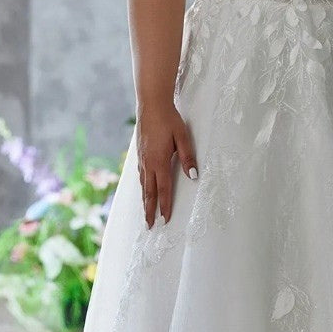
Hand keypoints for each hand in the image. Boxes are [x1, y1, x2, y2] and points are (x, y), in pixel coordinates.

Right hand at [136, 102, 197, 227]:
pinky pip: (140, 176)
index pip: (163, 189)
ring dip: (144, 201)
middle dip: (149, 211)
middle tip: (149, 226)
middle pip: (149, 192)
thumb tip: (193, 176)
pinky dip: (142, 187)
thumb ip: (188, 157)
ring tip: (146, 213)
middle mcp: (148, 163)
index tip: (165, 220)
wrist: (151, 104)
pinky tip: (143, 189)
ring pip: (143, 185)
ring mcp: (141, 159)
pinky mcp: (139, 154)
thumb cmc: (169, 120)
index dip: (165, 206)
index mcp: (159, 161)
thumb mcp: (183, 137)